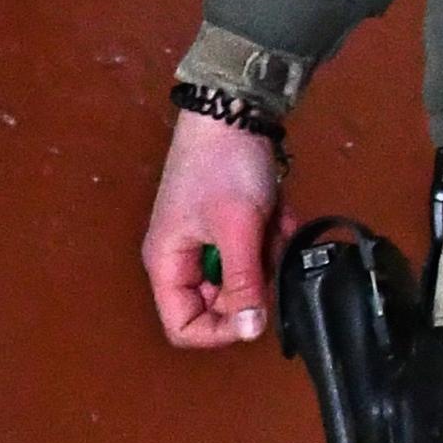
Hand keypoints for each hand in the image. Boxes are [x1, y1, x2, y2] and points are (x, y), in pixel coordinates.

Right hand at [143, 111, 286, 347]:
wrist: (233, 110)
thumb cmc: (224, 166)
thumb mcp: (238, 229)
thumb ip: (243, 283)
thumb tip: (250, 332)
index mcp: (167, 263)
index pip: (183, 326)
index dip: (220, 329)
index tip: (255, 311)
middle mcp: (181, 258)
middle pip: (218, 304)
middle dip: (252, 282)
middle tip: (266, 251)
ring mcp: (204, 242)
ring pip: (242, 278)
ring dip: (265, 256)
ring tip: (272, 223)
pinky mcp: (227, 227)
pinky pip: (252, 253)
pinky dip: (269, 238)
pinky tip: (275, 215)